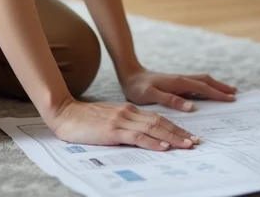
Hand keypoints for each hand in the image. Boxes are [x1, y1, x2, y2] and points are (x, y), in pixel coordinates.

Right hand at [46, 97, 200, 151]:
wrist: (64, 113)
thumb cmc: (83, 121)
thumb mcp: (108, 120)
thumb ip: (124, 125)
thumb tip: (141, 137)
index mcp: (128, 111)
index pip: (157, 119)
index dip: (174, 127)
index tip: (188, 136)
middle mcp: (128, 113)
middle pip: (160, 122)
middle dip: (180, 133)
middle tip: (195, 142)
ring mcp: (121, 121)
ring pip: (153, 128)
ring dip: (172, 138)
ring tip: (187, 145)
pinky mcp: (112, 130)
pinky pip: (137, 137)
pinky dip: (152, 142)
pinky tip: (163, 147)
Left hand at [119, 68, 236, 111]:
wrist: (129, 75)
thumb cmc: (138, 88)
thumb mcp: (151, 95)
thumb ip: (171, 100)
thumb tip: (192, 107)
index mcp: (178, 82)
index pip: (203, 88)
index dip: (218, 94)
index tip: (231, 99)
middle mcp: (181, 79)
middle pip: (206, 81)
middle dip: (221, 87)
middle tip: (236, 94)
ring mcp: (179, 79)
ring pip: (202, 80)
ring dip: (215, 85)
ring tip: (227, 90)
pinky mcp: (175, 82)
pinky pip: (196, 83)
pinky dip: (206, 86)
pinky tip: (207, 91)